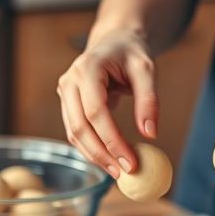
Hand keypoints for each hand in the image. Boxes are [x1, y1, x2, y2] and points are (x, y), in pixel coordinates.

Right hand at [57, 28, 159, 178]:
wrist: (113, 42)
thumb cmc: (131, 53)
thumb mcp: (147, 69)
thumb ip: (149, 100)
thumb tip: (150, 134)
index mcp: (86, 69)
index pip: (96, 112)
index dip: (112, 140)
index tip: (132, 162)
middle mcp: (69, 82)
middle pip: (80, 128)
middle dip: (102, 154)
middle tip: (124, 174)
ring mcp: (64, 94)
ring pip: (74, 134)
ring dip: (95, 156)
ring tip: (118, 172)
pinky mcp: (67, 105)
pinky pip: (76, 133)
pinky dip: (91, 149)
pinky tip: (109, 160)